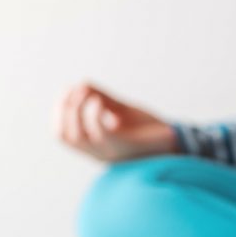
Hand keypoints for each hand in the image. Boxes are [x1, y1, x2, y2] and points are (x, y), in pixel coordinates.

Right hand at [54, 82, 180, 161]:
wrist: (176, 141)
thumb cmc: (149, 129)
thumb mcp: (122, 111)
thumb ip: (103, 99)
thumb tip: (82, 84)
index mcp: (95, 146)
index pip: (62, 135)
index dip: (59, 111)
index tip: (68, 90)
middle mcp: (99, 152)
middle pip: (64, 134)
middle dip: (64, 108)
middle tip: (76, 89)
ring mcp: (111, 151)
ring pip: (76, 135)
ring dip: (76, 110)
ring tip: (87, 92)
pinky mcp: (126, 146)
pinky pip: (100, 133)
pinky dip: (95, 113)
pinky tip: (101, 100)